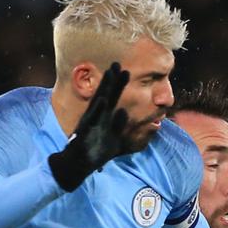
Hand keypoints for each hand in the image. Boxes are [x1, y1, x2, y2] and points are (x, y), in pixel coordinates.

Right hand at [48, 62, 132, 190]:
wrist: (77, 163)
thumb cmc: (97, 151)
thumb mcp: (118, 143)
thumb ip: (129, 134)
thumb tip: (149, 125)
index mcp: (104, 117)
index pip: (112, 98)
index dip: (118, 84)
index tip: (124, 70)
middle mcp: (97, 116)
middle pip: (106, 94)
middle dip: (112, 80)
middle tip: (118, 63)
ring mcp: (91, 121)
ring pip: (99, 101)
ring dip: (105, 87)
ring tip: (111, 73)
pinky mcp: (86, 130)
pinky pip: (93, 119)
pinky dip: (98, 110)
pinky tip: (103, 100)